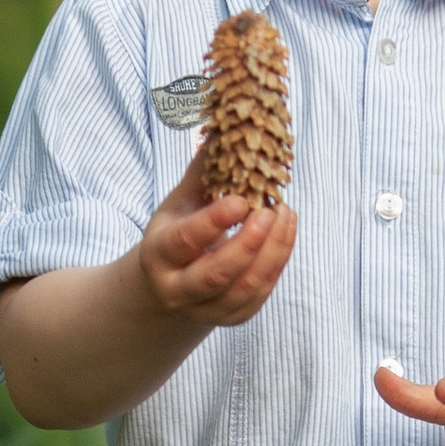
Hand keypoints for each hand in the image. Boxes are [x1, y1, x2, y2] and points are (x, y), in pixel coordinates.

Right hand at [135, 145, 297, 330]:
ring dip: (272, 251)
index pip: (186, 241)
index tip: (242, 200)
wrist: (166, 287)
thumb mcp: (179, 203)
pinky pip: (261, 294)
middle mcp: (177, 289)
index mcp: (159, 255)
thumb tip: (225, 128)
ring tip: (285, 214)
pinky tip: (285, 232)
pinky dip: (278, 262)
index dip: (214, 222)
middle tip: (271, 210)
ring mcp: (205, 309)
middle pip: (216, 273)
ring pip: (245, 288)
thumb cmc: (176, 233)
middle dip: (249, 243)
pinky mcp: (231, 318)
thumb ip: (202, 173)